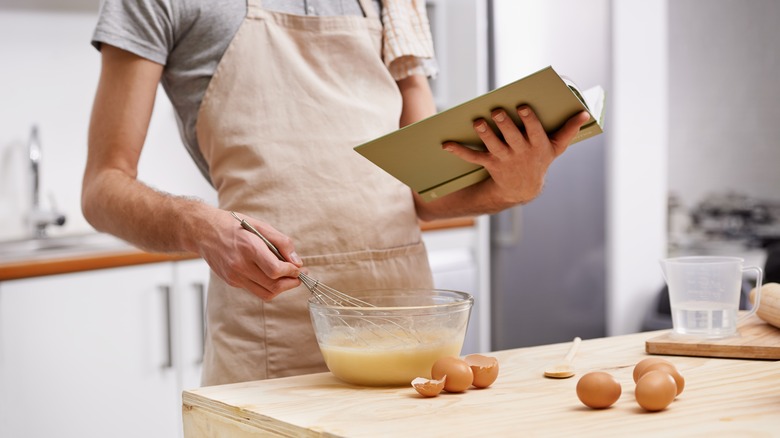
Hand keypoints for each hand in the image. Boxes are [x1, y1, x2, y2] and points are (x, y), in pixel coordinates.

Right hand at [196, 210, 302, 300]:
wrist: (203, 231)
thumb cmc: (233, 225)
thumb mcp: (260, 225)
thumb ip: (282, 242)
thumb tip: (297, 262)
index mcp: (249, 248)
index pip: (275, 270)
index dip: (291, 272)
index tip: (299, 268)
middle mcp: (240, 265)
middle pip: (273, 286)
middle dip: (291, 283)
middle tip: (300, 276)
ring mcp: (234, 276)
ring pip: (265, 293)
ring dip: (281, 288)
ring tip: (288, 278)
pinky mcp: (231, 281)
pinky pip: (255, 289)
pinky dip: (267, 285)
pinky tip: (270, 274)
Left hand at [442, 106, 589, 204]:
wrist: (523, 188)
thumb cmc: (540, 161)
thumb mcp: (556, 147)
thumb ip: (568, 130)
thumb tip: (585, 113)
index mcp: (537, 146)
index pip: (534, 131)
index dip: (528, 120)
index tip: (522, 107)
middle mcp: (520, 153)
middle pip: (511, 137)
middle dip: (504, 124)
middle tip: (496, 110)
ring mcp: (504, 159)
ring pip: (493, 146)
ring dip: (484, 134)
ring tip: (477, 122)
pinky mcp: (489, 163)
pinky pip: (473, 157)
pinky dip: (459, 150)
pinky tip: (446, 144)